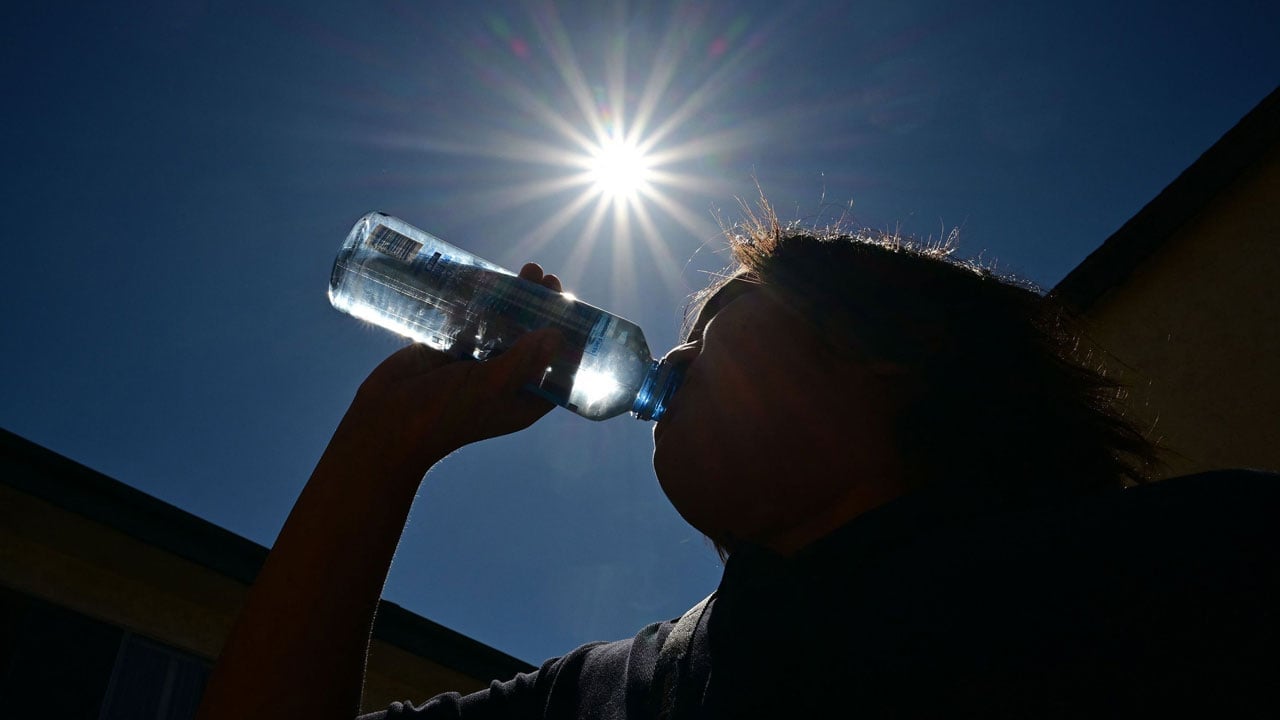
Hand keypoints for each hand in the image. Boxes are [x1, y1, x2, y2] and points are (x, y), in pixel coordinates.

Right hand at [327, 263, 565, 480]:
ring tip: (529, 269)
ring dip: (516, 299)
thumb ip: (522, 361)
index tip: (576, 310)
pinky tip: (490, 276)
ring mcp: (477, 363)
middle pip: (532, 339)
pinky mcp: (451, 348)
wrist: (385, 421)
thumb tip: (557, 335)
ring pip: (504, 325)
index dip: (570, 341)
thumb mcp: (490, 387)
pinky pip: (473, 320)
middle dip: (543, 310)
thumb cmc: (443, 414)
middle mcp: (504, 380)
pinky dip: (482, 300)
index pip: (558, 369)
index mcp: (522, 400)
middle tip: (549, 280)